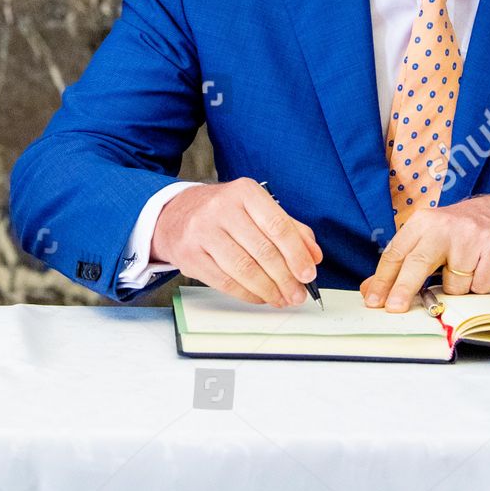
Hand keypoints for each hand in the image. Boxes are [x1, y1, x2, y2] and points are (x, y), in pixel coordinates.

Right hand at [150, 177, 322, 306]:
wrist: (176, 215)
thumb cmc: (224, 213)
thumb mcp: (256, 209)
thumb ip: (289, 228)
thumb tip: (313, 256)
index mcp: (244, 192)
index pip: (278, 226)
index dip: (297, 254)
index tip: (309, 274)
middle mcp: (221, 208)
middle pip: (263, 251)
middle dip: (286, 279)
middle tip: (298, 294)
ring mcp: (202, 232)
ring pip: (244, 270)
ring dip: (269, 290)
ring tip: (282, 299)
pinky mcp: (189, 255)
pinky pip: (225, 282)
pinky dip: (248, 295)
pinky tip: (260, 297)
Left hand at [360, 193, 489, 312]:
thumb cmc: (463, 232)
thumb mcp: (429, 238)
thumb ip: (401, 262)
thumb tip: (370, 290)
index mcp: (423, 222)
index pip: (396, 253)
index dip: (382, 279)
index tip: (373, 300)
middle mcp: (444, 226)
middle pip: (417, 263)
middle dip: (403, 289)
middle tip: (394, 309)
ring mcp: (471, 237)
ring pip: (453, 283)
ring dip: (457, 288)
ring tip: (466, 270)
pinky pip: (479, 286)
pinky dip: (480, 286)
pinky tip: (483, 270)